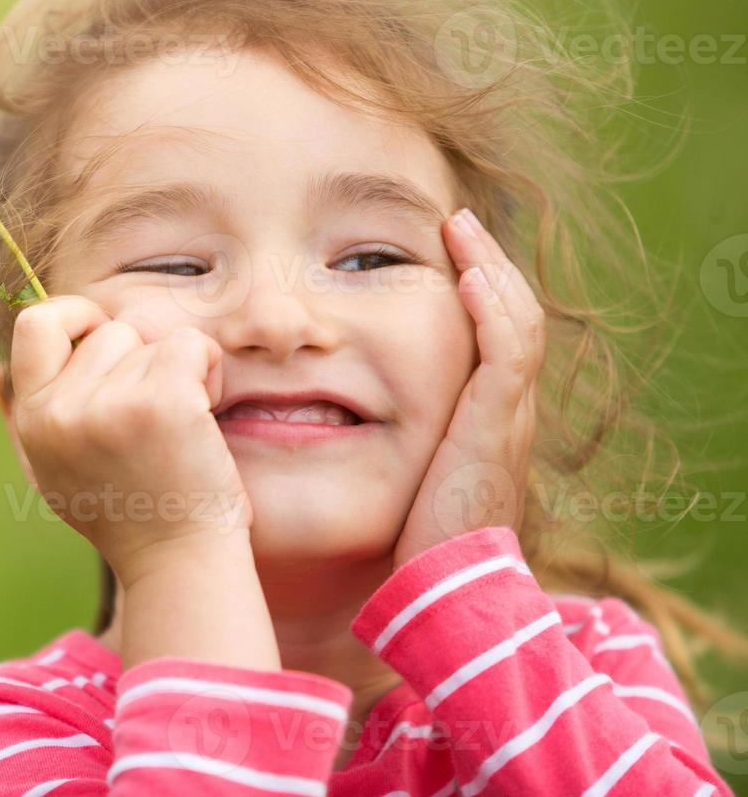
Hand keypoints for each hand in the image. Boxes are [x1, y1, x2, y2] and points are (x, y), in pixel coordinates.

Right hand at [7, 295, 251, 582]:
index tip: (103, 341)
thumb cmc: (126, 516)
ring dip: (176, 370)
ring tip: (177, 427)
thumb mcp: (52, 473)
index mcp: (33, 421)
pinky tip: (204, 417)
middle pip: (109, 330)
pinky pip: (190, 344)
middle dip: (139, 360)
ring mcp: (110, 405)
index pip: (35, 323)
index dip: (74, 317)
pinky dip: (208, 371)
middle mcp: (61, 411)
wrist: (179, 563)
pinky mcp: (162, 402)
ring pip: (151, 337)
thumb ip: (23, 421)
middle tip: (153, 416)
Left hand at [392, 207, 544, 568]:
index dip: (473, 289)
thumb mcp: (392, 476)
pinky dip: (493, 309)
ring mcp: (504, 419)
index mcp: (480, 420)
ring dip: (489, 270)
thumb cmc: (409, 543)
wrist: (443, 592)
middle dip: (484, 265)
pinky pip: (508, 353)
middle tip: (455, 222)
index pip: (488, 336)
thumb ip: (367, 436)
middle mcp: (502, 413)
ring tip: (461, 228)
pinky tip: (467, 276)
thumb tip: (298, 406)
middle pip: (510, 317)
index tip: (441, 249)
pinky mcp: (495, 428)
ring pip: (517, 323)